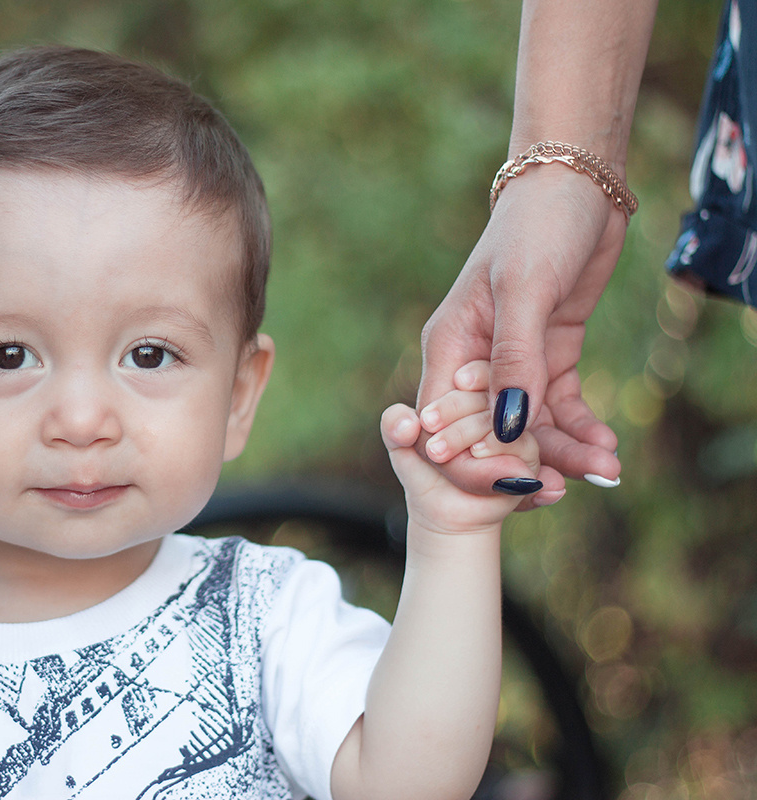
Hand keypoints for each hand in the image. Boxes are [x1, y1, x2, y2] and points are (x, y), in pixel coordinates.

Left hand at [384, 362, 539, 533]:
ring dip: (468, 431)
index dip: (460, 379)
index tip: (432, 406)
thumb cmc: (424, 470)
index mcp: (471, 394)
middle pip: (490, 388)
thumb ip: (394, 424)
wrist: (441, 510)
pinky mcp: (529, 458)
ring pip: (504, 414)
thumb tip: (410, 424)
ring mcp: (516, 430)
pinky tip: (474, 454)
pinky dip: (494, 447)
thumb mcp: (400, 444)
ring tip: (439, 453)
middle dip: (454, 410)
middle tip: (429, 439)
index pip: (478, 368)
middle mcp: (497, 406)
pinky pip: (520, 443)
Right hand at [418, 167, 623, 502]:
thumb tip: (509, 430)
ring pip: (531, 425)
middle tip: (564, 491)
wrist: (579, 188)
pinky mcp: (549, 356)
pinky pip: (559, 406)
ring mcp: (513, 362)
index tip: (515, 483)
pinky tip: (607, 446)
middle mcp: (475, 361)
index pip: (444, 422)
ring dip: (565, 450)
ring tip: (606, 469)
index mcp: (449, 346)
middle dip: (525, 463)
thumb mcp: (523, 291)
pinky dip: (581, 428)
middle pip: (490, 432)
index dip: (472, 460)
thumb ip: (514, 360)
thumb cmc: (536, 229)